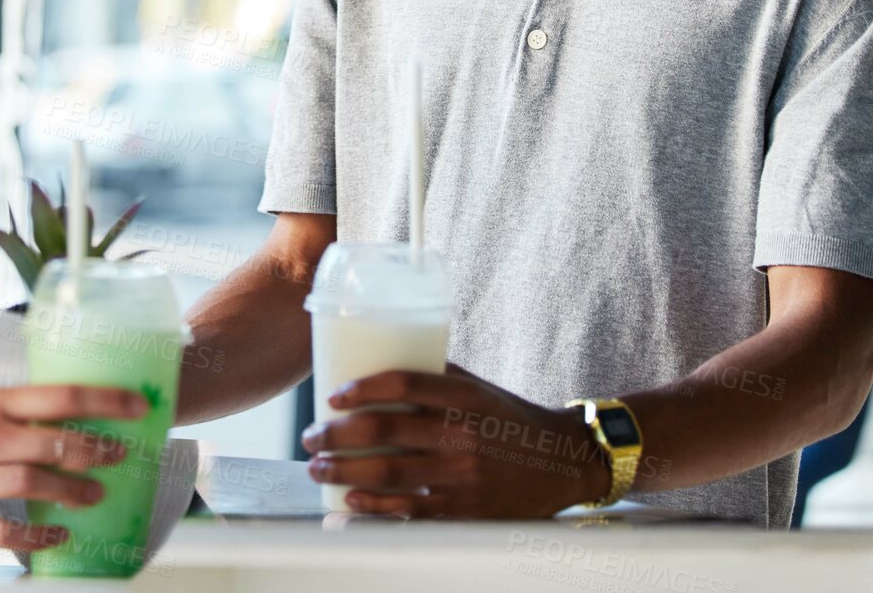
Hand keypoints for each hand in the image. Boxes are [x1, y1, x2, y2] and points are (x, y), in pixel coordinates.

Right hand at [0, 383, 147, 549]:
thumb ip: (19, 409)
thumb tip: (78, 407)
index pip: (59, 395)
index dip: (105, 400)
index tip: (139, 406)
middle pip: (51, 440)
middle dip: (94, 449)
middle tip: (124, 455)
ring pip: (31, 481)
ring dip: (71, 490)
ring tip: (97, 495)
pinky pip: (4, 528)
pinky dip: (36, 533)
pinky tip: (59, 533)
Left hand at [301, 367, 607, 517]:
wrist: (562, 461)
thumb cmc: (508, 418)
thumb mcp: (476, 387)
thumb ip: (433, 376)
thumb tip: (375, 362)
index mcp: (463, 395)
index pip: (402, 383)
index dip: (360, 389)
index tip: (331, 397)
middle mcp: (462, 433)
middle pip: (383, 429)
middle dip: (335, 434)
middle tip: (310, 436)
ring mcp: (463, 475)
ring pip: (388, 472)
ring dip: (342, 470)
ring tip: (318, 466)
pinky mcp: (465, 510)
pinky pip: (410, 510)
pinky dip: (374, 507)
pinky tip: (350, 499)